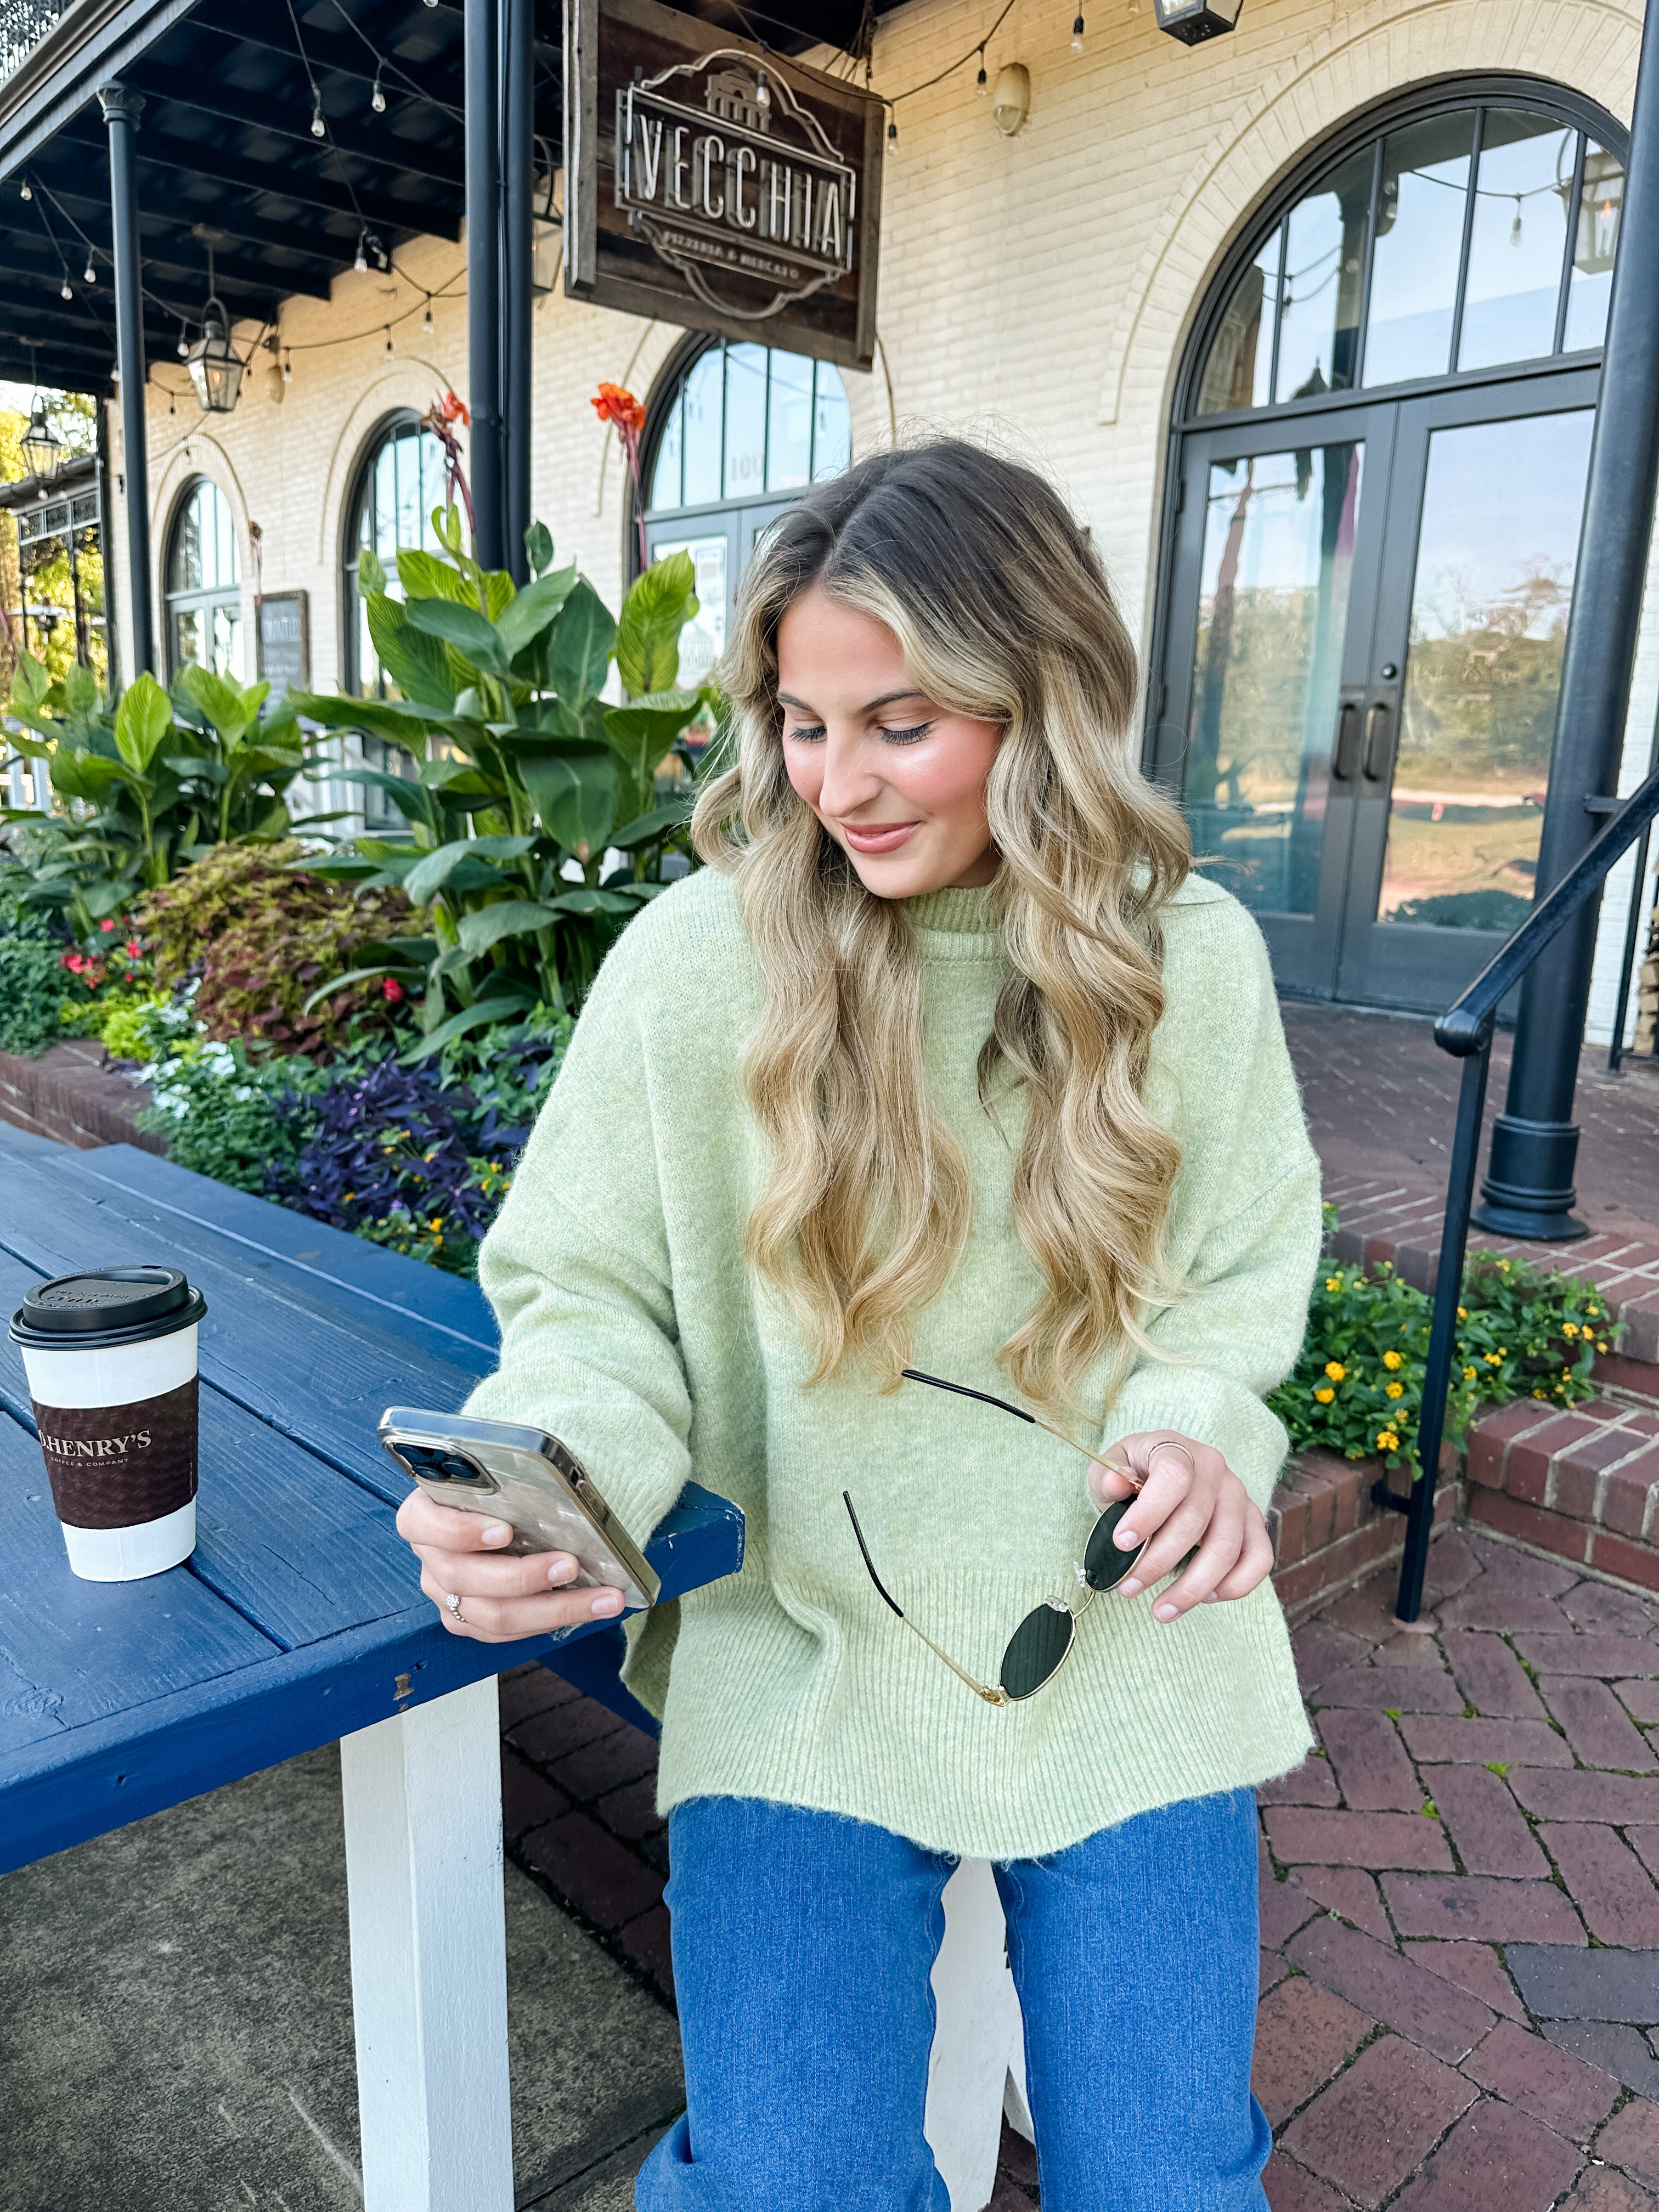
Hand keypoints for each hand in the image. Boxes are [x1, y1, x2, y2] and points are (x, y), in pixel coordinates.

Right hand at [395, 1487, 625, 1643]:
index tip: (505, 1530)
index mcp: (424, 1515)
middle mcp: (431, 1559)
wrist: (503, 1514)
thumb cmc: (501, 1488)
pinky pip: (507, 1634)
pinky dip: (551, 1621)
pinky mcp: (470, 1622)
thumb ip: (511, 1469)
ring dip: (552, 1608)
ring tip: (599, 1597)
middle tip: (570, 1564)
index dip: (460, 1531)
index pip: (422, 1524)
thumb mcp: (498, 1470)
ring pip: (493, 1615)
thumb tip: (553, 1461)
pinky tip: (589, 1607)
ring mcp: (447, 1596)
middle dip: (523, 1576)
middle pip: (465, 1578)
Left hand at [1087, 1429, 1272, 1624]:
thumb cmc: (1136, 1472)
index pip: (1173, 1478)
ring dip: (1192, 1587)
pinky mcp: (1254, 1522)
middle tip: (1129, 1588)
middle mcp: (1216, 1471)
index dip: (1149, 1513)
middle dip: (1158, 1562)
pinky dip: (1235, 1585)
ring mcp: (1239, 1497)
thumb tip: (1113, 1484)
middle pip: (1195, 1522)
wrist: (1166, 1469)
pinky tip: (1205, 1598)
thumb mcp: (1113, 1468)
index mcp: (1178, 1450)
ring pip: (1227, 1548)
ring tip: (1161, 1611)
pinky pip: (1259, 1559)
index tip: (1122, 1543)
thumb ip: (1109, 1478)